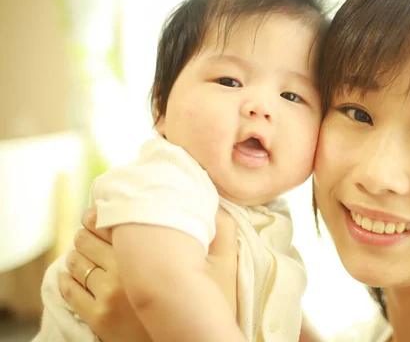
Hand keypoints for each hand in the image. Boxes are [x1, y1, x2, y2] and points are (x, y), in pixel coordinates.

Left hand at [59, 207, 238, 340]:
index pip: (112, 222)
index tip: (102, 211)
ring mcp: (109, 297)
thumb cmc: (210, 305)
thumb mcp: (225, 267)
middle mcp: (126, 272)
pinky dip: (66, 278)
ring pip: (77, 263)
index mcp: (152, 254)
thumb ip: (224, 232)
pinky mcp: (99, 319)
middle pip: (88, 240)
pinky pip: (70, 291)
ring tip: (82, 250)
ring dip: (76, 252)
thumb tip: (215, 207)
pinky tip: (70, 274)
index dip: (102, 213)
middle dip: (86, 231)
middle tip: (90, 228)